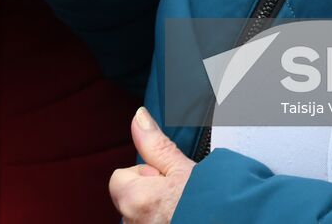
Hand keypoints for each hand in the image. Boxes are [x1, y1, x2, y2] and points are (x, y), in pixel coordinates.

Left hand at [109, 108, 193, 223]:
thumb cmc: (211, 204)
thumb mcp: (184, 168)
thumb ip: (156, 144)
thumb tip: (138, 118)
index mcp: (134, 199)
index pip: (121, 177)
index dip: (146, 173)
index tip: (167, 177)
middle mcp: (133, 223)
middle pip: (132, 198)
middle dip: (151, 194)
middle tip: (180, 194)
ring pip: (144, 216)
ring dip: (159, 212)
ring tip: (186, 209)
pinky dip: (167, 221)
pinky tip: (186, 219)